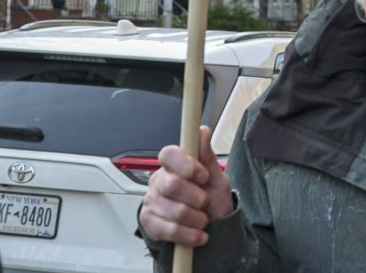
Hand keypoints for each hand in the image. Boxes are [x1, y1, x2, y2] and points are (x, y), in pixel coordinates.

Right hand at [138, 125, 233, 245]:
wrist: (211, 228)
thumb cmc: (211, 201)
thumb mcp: (216, 178)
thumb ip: (207, 156)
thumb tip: (202, 131)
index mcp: (173, 166)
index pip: (168, 154)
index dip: (186, 165)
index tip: (203, 175)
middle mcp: (159, 182)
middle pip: (171, 184)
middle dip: (196, 197)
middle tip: (205, 202)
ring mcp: (152, 202)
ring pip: (173, 211)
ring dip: (196, 218)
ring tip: (203, 219)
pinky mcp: (149, 223)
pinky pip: (168, 230)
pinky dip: (188, 234)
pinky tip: (197, 234)